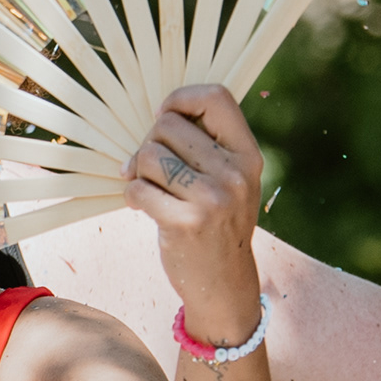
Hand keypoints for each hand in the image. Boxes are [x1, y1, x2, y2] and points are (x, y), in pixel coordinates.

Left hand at [125, 85, 264, 346]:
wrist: (223, 283)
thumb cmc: (217, 223)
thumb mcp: (229, 180)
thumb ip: (205, 146)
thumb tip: (158, 115)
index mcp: (247, 154)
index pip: (216, 97)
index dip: (181, 99)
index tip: (166, 118)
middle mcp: (235, 173)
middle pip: (168, 126)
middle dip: (150, 144)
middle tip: (153, 169)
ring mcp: (212, 199)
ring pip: (148, 155)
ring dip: (138, 172)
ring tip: (149, 188)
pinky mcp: (185, 222)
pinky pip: (138, 188)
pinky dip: (132, 196)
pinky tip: (142, 206)